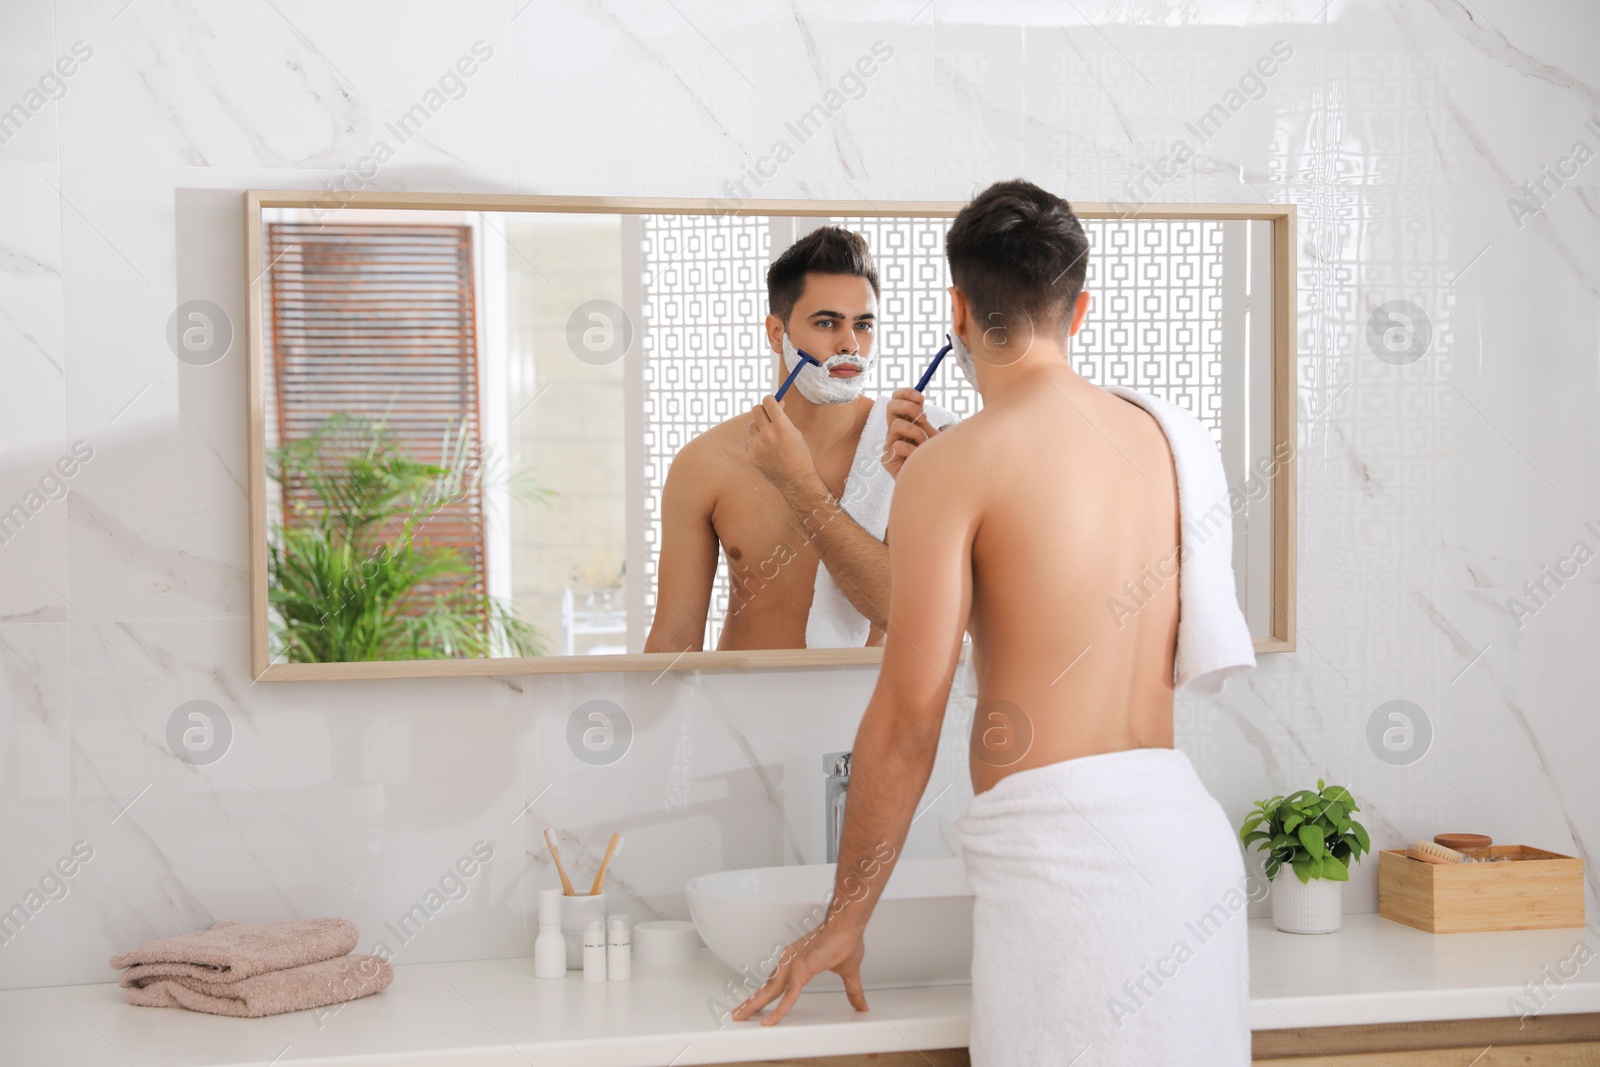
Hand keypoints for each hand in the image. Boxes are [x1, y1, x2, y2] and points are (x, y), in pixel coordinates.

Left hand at [730, 918, 868, 1025]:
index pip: (777, 981)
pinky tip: (769, 1021)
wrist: (849, 925)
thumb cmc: (847, 941)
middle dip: (752, 1002)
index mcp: (796, 961)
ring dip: (754, 1005)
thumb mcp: (848, 973)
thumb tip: (861, 1005)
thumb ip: (851, 991)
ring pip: (770, 992)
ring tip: (740, 1016)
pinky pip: (788, 996)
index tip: (756, 1002)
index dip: (766, 994)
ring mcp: (792, 965)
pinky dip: (779, 1010)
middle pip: (767, 987)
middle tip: (737, 1014)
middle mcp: (789, 961)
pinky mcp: (800, 970)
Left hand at [747, 395, 815, 493]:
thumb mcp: (796, 433)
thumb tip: (777, 404)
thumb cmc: (799, 455)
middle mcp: (768, 434)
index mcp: (782, 426)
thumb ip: (784, 418)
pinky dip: (756, 443)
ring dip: (758, 427)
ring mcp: (758, 445)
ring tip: (768, 436)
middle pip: (756, 410)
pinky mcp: (752, 455)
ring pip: (751, 426)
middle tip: (767, 415)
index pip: (768, 401)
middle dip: (762, 410)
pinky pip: (750, 442)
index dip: (770, 400)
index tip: (771, 402)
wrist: (796, 480)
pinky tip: (766, 451)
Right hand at [881, 387, 939, 477]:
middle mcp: (895, 431)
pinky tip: (917, 458)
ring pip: (896, 425)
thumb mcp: (933, 433)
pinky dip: (912, 450)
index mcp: (904, 421)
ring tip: (925, 444)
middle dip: (909, 407)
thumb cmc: (935, 458)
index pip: (896, 398)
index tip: (920, 398)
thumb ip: (922, 417)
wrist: (933, 481)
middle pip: (890, 406)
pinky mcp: (887, 459)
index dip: (905, 393)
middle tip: (924, 418)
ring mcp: (889, 444)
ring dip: (916, 432)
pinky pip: (898, 446)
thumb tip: (919, 398)